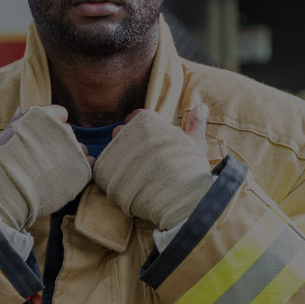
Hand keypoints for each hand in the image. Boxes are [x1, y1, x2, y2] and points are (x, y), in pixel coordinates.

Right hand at [0, 105, 92, 228]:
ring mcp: (73, 150)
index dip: (52, 123)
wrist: (6, 192)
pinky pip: (87, 163)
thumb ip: (18, 120)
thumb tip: (22, 109)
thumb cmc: (1, 163)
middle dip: (59, 141)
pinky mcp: (80, 170)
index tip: (43, 135)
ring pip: (80, 147)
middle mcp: (61, 130)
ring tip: (54, 170)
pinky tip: (68, 175)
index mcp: (44, 117)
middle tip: (44, 156)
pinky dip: (81, 167)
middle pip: (68, 131)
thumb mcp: (5, 135)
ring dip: (71, 155)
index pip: (59, 112)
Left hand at [95, 105, 213, 229]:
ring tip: (136, 173)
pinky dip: (112, 175)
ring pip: (111, 151)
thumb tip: (201, 106)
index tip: (151, 141)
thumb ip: (195, 123)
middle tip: (144, 160)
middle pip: (121, 132)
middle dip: (129, 142)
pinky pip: (103, 169)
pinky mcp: (106, 172)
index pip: (136, 117)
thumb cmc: (189, 168)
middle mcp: (127, 133)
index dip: (142, 128)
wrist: (178, 198)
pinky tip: (127, 183)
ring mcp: (115, 152)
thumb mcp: (196, 142)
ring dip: (120, 159)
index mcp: (146, 121)